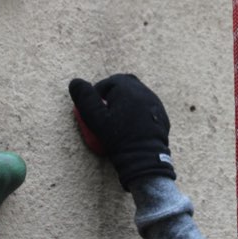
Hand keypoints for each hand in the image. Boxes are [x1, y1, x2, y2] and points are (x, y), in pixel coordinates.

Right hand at [68, 74, 174, 189]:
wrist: (144, 156)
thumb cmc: (118, 137)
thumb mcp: (95, 119)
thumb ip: (85, 98)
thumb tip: (75, 82)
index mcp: (127, 88)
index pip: (108, 83)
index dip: (97, 93)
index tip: (93, 107)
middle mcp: (143, 91)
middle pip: (124, 84)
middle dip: (112, 92)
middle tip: (105, 108)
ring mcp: (155, 102)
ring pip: (137, 93)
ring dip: (125, 99)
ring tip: (117, 114)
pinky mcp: (161, 114)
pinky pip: (147, 105)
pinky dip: (137, 108)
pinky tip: (131, 121)